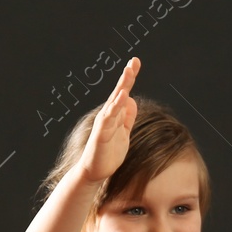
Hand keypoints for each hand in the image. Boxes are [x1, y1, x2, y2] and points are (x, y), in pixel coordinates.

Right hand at [78, 58, 140, 183]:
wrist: (95, 170)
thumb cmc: (108, 152)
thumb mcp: (123, 132)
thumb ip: (127, 117)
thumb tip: (132, 100)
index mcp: (115, 115)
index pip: (123, 92)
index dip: (130, 78)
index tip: (136, 62)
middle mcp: (108, 115)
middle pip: (119, 92)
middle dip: (127, 77)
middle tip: (134, 61)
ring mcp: (104, 123)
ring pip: (114, 101)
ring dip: (122, 86)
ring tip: (129, 72)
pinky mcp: (102, 133)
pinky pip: (109, 118)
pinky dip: (115, 106)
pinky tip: (122, 96)